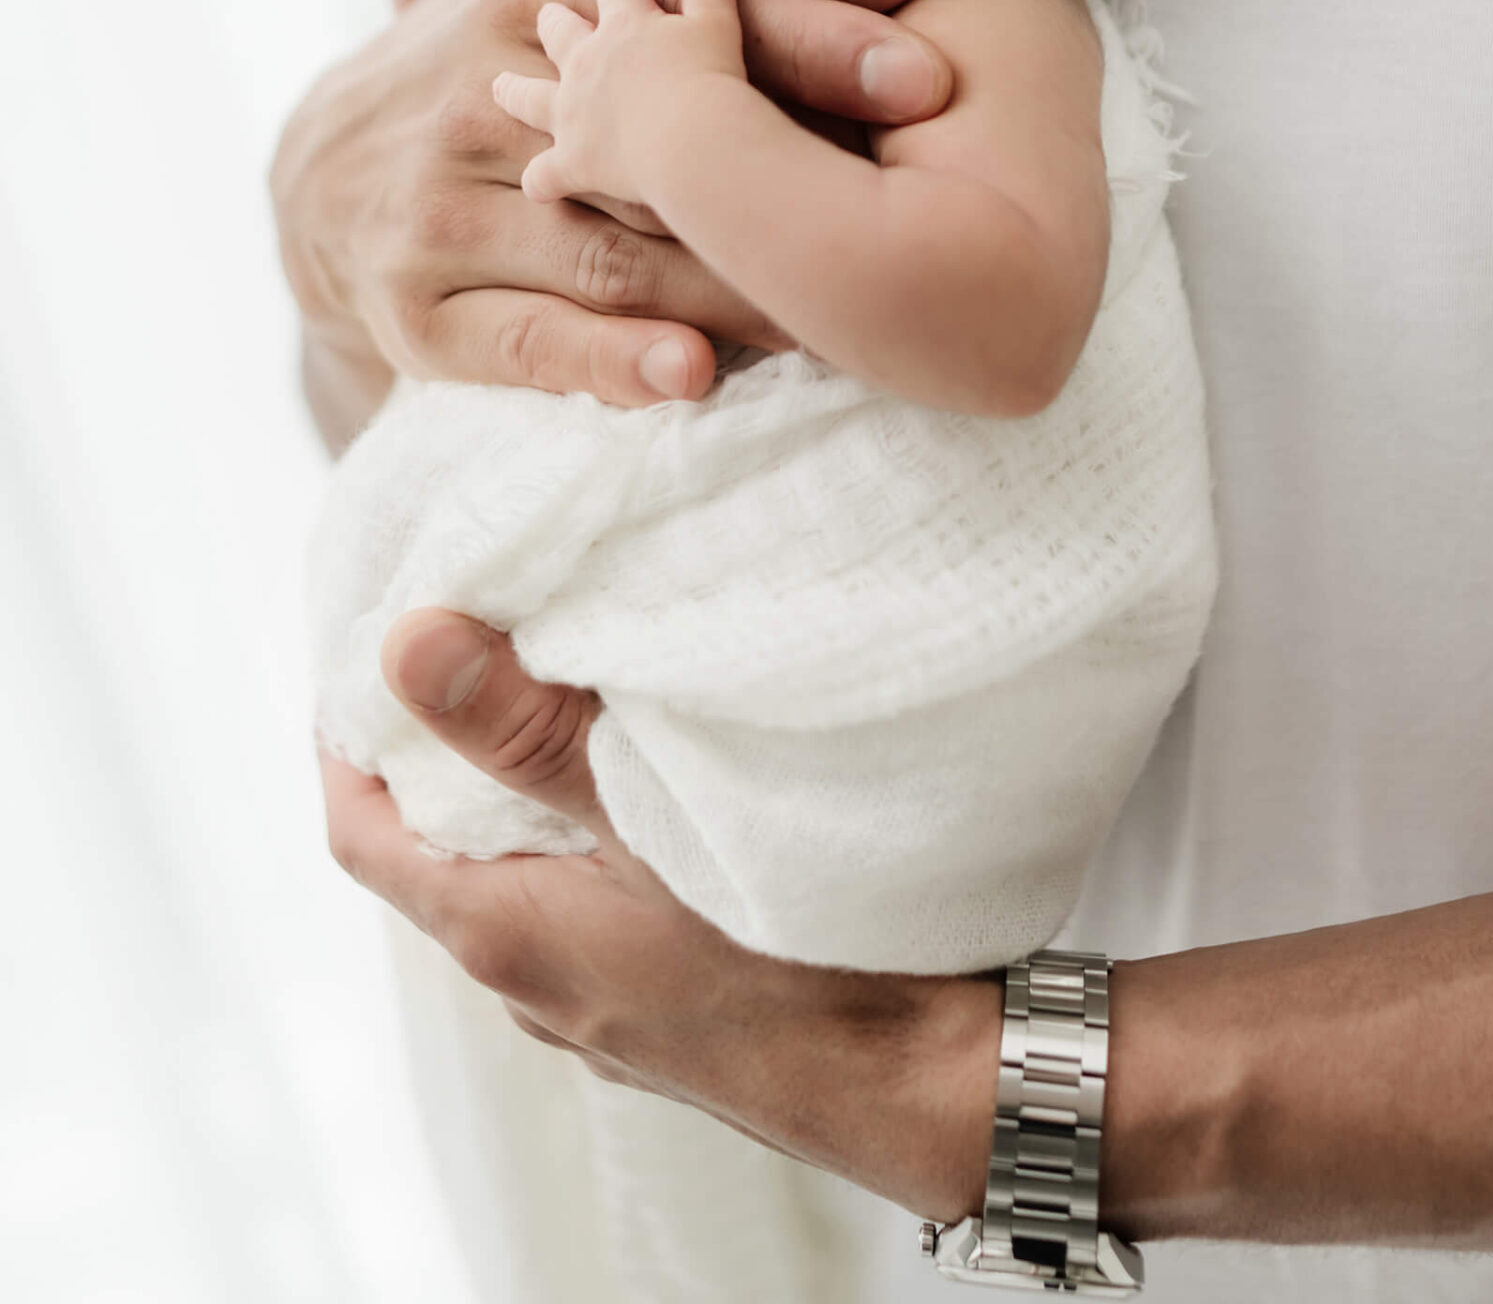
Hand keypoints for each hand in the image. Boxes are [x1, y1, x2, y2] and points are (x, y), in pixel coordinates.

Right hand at [273, 0, 952, 419]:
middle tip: (927, 221)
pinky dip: (611, 360)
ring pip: (614, 251)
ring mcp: (437, 205)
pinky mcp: (416, 310)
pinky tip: (691, 373)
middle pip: (666, 147)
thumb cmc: (487, 60)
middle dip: (798, 186)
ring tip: (850, 317)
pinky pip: (527, 340)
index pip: (694, 18)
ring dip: (734, 289)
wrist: (317, 172)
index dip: (817, 46)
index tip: (933, 75)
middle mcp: (479, 91)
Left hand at [322, 609, 999, 1218]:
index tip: (362, 651)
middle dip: (433, 749)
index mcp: (499, 932)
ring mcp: (588, 1004)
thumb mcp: (648, 818)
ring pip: (511, 876)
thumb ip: (525, 731)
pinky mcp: (651, 1005)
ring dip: (511, 793)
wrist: (914, 1083)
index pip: (360, 830)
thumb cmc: (793, 963)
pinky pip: (576, 906)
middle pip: (432, 849)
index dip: (346, 737)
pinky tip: (633, 783)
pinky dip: (575, 837)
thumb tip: (410, 645)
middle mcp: (525, 982)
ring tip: (549, 691)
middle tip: (462, 643)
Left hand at [499, 0, 743, 212]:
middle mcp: (586, 63)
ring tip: (500, 86)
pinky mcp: (572, 161)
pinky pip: (545, 175)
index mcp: (624, 25)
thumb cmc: (708, 77)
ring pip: (531, 98)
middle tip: (547, 16)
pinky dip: (542, 182)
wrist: (690, 139)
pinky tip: (538, 186)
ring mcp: (572, 113)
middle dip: (553, 23)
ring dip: (514, 90)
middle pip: (559, 34)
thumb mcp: (718, 22)